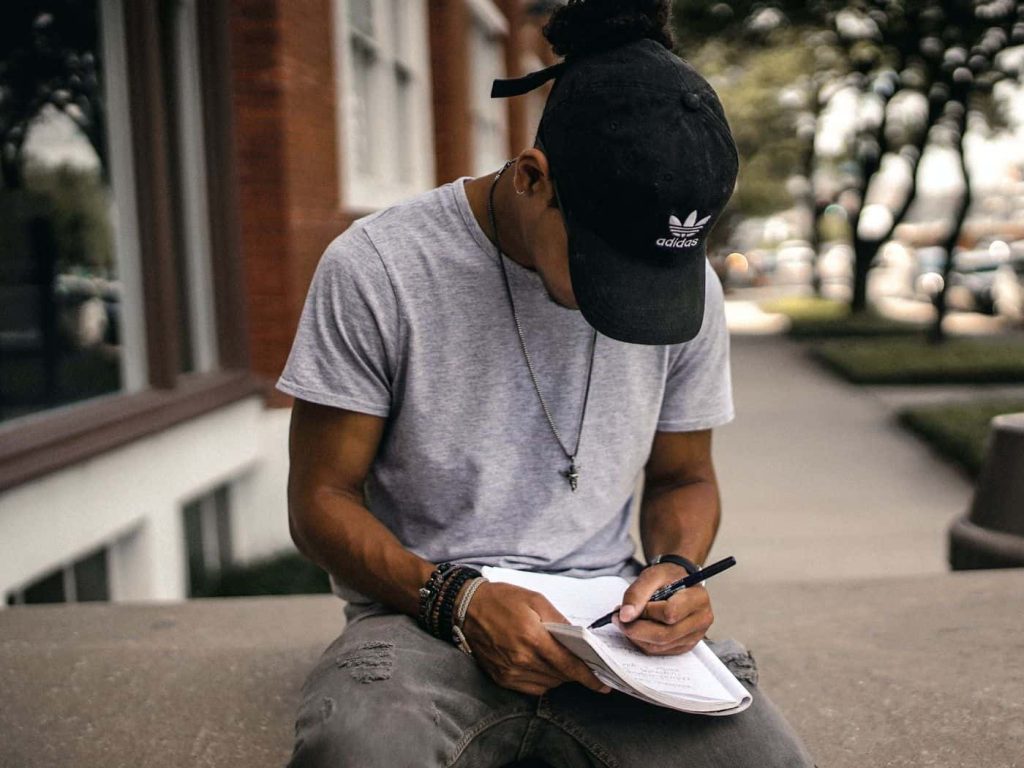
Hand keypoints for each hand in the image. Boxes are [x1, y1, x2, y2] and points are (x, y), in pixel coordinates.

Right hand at [461, 581, 611, 696]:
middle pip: (560, 676)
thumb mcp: (535, 600)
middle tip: (585, 665)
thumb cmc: (502, 599)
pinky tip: (543, 665)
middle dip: (575, 672)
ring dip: (559, 676)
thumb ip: (559, 620)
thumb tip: (579, 639)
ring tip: (561, 660)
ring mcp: (510, 671)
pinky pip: (531, 688)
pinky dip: (542, 680)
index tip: (603, 684)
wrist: (466, 607)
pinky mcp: (501, 678)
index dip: (588, 676)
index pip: (568, 665)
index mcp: (532, 637)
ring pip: (548, 684)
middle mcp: (521, 659)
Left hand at [613, 563, 713, 655]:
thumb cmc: (668, 578)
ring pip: (660, 646)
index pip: (670, 613)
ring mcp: (694, 636)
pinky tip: (636, 629)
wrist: (680, 583)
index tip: (626, 608)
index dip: (645, 612)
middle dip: (636, 628)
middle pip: (665, 635)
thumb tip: (625, 616)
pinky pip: (659, 651)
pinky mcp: (684, 646)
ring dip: (636, 636)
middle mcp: (701, 620)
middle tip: (618, 619)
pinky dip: (642, 642)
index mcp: (698, 599)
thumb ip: (637, 593)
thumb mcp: (652, 575)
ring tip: (626, 621)